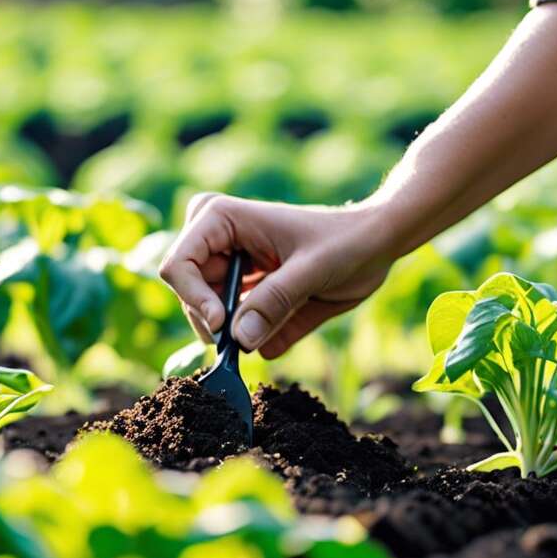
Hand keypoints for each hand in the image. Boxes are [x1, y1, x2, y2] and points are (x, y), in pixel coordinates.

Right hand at [158, 193, 393, 358]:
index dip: (194, 299)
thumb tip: (239, 339)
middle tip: (248, 338)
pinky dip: (256, 338)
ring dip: (238, 332)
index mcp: (222, 218)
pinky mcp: (247, 292)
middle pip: (189, 293)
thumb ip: (276, 302)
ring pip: (208, 314)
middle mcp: (218, 241)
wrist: (376, 242)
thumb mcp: (315, 270)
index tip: (223, 325)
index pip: (179, 264)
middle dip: (216, 321)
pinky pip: (237, 326)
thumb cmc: (348, 241)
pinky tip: (286, 323)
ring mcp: (230, 267)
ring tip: (277, 323)